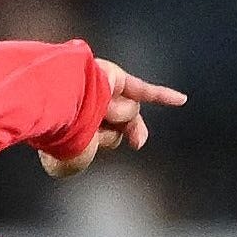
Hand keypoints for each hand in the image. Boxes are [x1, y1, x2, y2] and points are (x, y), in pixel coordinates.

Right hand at [44, 62, 187, 176]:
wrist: (55, 104)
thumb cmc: (58, 135)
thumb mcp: (73, 160)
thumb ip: (95, 151)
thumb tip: (132, 138)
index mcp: (75, 122)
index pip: (107, 133)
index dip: (116, 138)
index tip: (133, 144)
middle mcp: (90, 104)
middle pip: (123, 122)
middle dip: (128, 131)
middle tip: (137, 141)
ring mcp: (102, 89)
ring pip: (128, 111)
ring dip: (117, 117)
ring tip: (98, 113)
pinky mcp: (113, 76)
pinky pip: (142, 89)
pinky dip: (162, 95)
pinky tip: (182, 100)